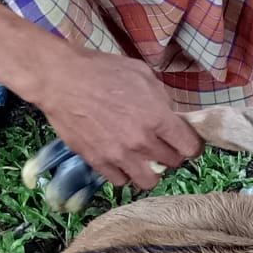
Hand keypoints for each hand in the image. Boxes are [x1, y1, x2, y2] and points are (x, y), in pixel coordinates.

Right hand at [32, 47, 203, 188]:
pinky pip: (121, 182)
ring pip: (149, 182)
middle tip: (161, 145)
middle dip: (171, 154)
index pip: (190, 147)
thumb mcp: (141, 74)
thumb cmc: (101, 70)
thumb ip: (162, 97)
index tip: (186, 142)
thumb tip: (171, 114)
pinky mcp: (98, 162)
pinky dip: (124, 174)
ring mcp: (119, 155)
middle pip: (172, 163)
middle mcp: (141, 141)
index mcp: (157, 117)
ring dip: (150, 172)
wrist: (60, 78)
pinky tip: (121, 161)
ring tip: (143, 161)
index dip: (192, 145)